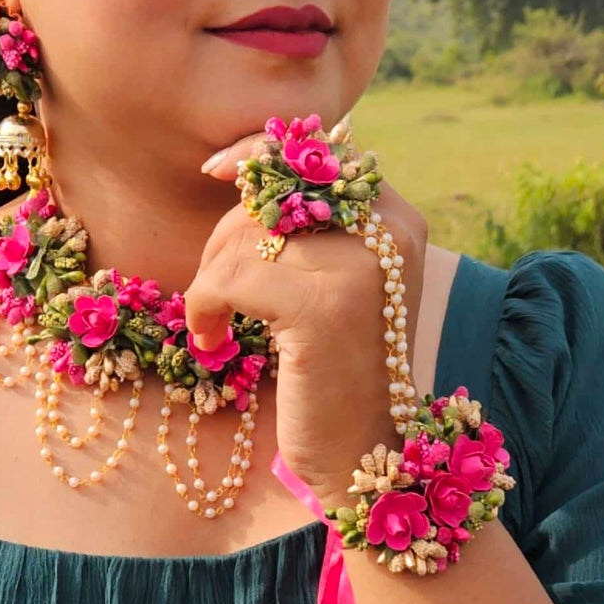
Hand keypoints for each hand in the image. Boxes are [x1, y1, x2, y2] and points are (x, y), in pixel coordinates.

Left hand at [185, 132, 427, 504]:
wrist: (365, 453)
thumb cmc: (339, 369)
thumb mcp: (336, 282)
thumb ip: (310, 225)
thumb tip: (244, 163)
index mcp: (397, 218)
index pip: (319, 150)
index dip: (261, 152)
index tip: (215, 172)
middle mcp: (388, 230)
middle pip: (274, 191)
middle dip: (226, 236)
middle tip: (216, 293)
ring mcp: (359, 265)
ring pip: (245, 235)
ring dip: (211, 279)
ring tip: (215, 323)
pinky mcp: (322, 305)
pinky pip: (231, 278)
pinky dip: (206, 307)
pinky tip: (213, 340)